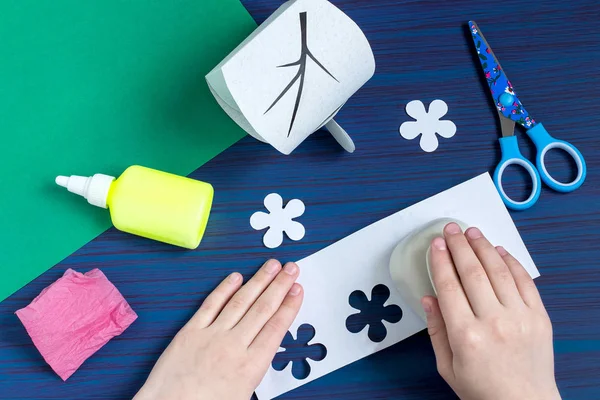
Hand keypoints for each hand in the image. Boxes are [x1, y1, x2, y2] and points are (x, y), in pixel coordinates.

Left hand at [134, 259, 302, 399]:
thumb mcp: (243, 396)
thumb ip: (255, 370)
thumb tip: (263, 353)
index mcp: (250, 366)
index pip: (277, 327)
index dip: (289, 305)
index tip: (297, 290)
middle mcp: (233, 347)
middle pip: (263, 308)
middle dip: (280, 285)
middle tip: (291, 270)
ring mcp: (211, 336)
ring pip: (241, 301)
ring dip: (258, 281)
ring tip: (271, 266)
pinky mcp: (190, 332)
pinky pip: (210, 305)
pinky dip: (224, 289)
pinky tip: (235, 277)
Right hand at [422, 223, 560, 399]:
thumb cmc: (485, 391)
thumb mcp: (447, 366)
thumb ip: (436, 330)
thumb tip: (429, 299)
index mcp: (466, 336)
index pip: (448, 286)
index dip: (440, 261)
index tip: (435, 245)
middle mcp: (493, 323)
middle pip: (472, 272)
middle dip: (458, 245)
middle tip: (451, 230)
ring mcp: (519, 318)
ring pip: (498, 270)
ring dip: (482, 247)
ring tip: (472, 233)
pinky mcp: (539, 317)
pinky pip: (524, 281)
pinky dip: (511, 262)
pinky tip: (498, 251)